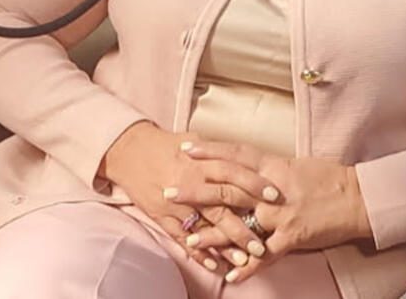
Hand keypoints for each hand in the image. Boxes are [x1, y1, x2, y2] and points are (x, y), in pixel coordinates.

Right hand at [99, 122, 281, 272]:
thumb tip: (247, 158)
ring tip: (243, 261)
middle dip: (243, 228)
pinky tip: (213, 265)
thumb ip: (219, 152)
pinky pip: (181, 237)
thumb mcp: (194, 140)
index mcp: (201, 162)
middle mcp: (190, 184)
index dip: (255, 185)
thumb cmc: (164, 144)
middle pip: (221, 208)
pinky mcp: (161, 216)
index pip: (234, 173)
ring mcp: (175, 203)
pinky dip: (197, 252)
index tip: (275, 197)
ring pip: (203, 228)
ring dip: (223, 246)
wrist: (129, 150)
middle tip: (262, 245)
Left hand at [167, 140, 373, 283]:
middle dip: (196, 192)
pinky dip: (248, 266)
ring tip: (189, 241)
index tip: (184, 150)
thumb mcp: (294, 165)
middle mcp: (272, 190)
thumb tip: (245, 163)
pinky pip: (265, 255)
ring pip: (241, 224)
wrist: (357, 198)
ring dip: (214, 235)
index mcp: (273, 167)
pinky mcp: (292, 238)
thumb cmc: (328, 179)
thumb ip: (267, 167)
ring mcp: (281, 215)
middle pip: (227, 188)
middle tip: (169, 193)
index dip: (209, 151)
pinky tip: (230, 274)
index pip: (235, 155)